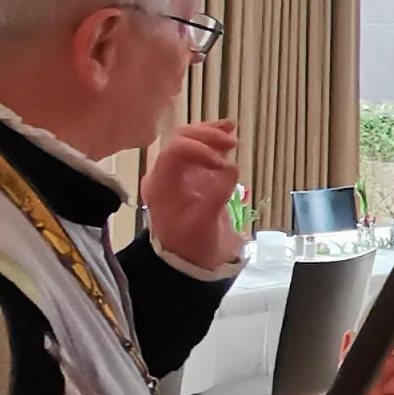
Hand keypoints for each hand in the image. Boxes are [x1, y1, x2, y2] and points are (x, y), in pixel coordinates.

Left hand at [138, 117, 244, 269]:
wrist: (188, 262)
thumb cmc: (191, 246)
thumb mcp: (204, 225)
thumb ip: (216, 195)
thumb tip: (232, 167)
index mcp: (161, 184)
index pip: (175, 151)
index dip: (200, 149)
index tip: (223, 162)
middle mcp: (164, 173)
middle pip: (181, 139)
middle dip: (207, 136)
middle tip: (233, 143)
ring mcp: (177, 172)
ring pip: (189, 139)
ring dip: (210, 133)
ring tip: (232, 132)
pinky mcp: (191, 174)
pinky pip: (198, 148)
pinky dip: (213, 139)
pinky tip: (228, 134)